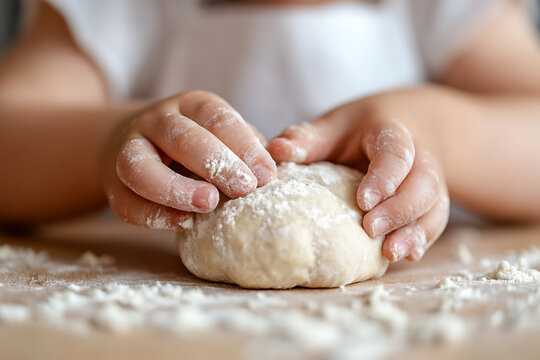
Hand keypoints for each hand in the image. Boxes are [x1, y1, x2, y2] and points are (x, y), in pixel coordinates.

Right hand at [102, 91, 275, 229]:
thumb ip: (245, 148)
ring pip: (140, 167)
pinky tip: (184, 224)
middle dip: (215, 163)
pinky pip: (126, 202)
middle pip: (180, 136)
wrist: (142, 146)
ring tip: (208, 204)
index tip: (266, 175)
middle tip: (243, 188)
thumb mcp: (224, 135)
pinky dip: (154, 215)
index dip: (243, 145)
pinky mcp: (114, 185)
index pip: (216, 117)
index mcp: (190, 105)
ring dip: (175, 188)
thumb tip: (268, 171)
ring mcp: (128, 150)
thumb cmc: (200, 145)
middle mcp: (156, 121)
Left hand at [267, 92, 448, 261]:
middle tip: (370, 229)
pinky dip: (422, 238)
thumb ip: (308, 138)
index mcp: (392, 131)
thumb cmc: (359, 129)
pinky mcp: (430, 200)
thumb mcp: (334, 126)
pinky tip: (405, 256)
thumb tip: (275, 151)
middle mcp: (419, 155)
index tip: (363, 201)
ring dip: (415, 231)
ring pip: (434, 205)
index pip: (396, 153)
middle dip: (400, 209)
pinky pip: (435, 220)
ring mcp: (429, 180)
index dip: (384, 177)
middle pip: (423, 183)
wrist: (404, 125)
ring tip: (390, 253)